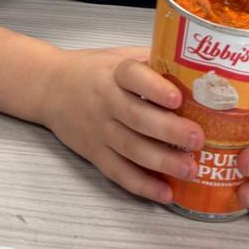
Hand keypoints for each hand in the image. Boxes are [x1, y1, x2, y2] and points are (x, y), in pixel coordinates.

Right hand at [40, 46, 204, 202]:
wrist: (50, 87)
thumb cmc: (94, 70)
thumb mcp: (120, 55)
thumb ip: (152, 60)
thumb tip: (196, 67)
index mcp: (114, 72)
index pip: (133, 77)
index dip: (155, 88)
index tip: (177, 98)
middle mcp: (105, 101)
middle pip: (137, 117)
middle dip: (169, 130)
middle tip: (198, 139)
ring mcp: (98, 130)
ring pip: (130, 148)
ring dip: (162, 162)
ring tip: (190, 170)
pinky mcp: (94, 153)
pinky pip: (118, 172)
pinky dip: (141, 185)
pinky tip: (165, 193)